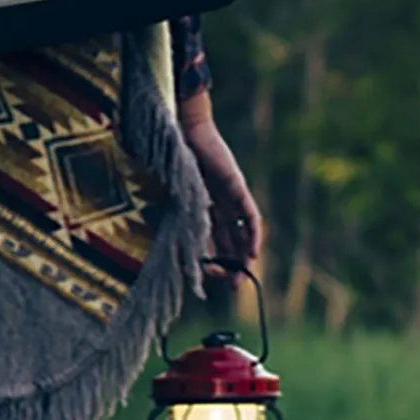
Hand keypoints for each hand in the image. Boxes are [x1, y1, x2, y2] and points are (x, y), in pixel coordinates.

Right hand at [179, 105, 264, 270]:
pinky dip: (253, 234)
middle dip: (232, 264)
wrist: (182, 134)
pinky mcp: (237, 188)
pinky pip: (250, 215)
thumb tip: (167, 246)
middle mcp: (220, 205)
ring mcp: (230, 197)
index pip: (213, 239)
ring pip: (242, 232)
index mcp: (204, 207)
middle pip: (231, 240)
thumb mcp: (174, 197)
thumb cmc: (173, 160)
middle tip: (233, 286)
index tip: (209, 277)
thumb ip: (176, 217)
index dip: (213, 260)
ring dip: (244, 254)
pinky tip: (253, 252)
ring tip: (244, 273)